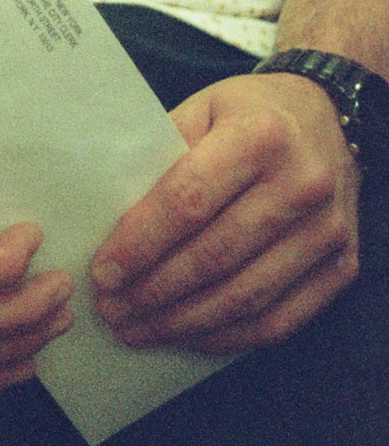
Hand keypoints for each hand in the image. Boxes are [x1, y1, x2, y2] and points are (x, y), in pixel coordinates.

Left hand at [90, 72, 360, 355]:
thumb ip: (162, 158)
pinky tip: (190, 335)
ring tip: (139, 328)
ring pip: (245, 297)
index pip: (188, 201)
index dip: (141, 243)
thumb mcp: (201, 109)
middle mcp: (301, 184)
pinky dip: (229, 336)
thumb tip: (110, 222)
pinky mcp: (343, 267)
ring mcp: (328, 231)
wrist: (327, 116)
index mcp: (259, 135)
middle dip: (154, 291)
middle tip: (111, 309)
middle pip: (215, 256)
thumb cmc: (250, 113)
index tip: (103, 273)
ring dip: (184, 322)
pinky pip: (280, 319)